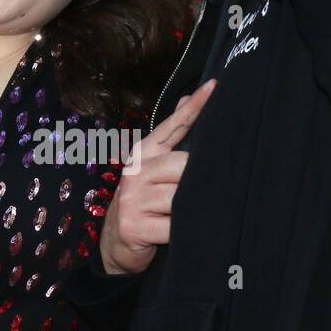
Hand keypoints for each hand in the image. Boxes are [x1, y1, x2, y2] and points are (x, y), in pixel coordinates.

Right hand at [99, 79, 216, 274]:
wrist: (115, 244)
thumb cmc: (143, 203)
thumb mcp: (154, 169)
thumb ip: (173, 138)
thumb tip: (188, 98)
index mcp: (143, 154)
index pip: (172, 127)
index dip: (194, 108)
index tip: (215, 87)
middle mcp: (135, 172)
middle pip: (183, 165)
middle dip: (197, 181)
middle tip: (200, 195)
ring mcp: (133, 199)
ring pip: (181, 197)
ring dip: (190, 208)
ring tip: (188, 215)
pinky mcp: (135, 225)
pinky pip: (175, 225)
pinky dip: (185, 230)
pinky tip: (181, 232)